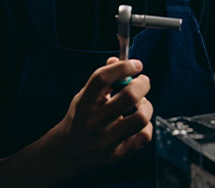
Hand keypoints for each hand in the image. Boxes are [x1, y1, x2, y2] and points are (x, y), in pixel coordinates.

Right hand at [46, 57, 152, 179]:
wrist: (68, 152)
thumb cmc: (80, 118)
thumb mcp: (84, 96)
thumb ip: (101, 78)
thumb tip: (117, 60)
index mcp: (84, 103)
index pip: (102, 79)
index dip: (123, 67)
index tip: (136, 64)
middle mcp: (94, 122)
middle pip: (129, 96)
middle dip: (142, 84)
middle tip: (143, 81)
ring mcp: (106, 140)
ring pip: (141, 117)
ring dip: (146, 105)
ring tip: (141, 104)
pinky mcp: (118, 154)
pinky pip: (144, 136)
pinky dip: (147, 125)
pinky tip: (139, 123)